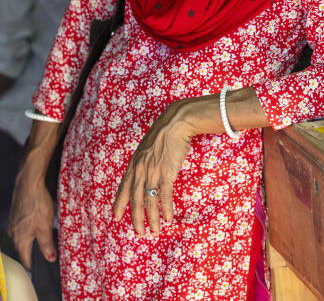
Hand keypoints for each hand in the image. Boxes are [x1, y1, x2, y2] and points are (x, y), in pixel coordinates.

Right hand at [8, 170, 56, 269]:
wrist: (28, 184)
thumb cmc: (38, 206)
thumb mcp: (45, 227)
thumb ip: (47, 245)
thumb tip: (50, 259)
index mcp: (20, 240)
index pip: (25, 259)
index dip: (32, 265)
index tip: (39, 269)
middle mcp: (13, 234)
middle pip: (22, 248)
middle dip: (31, 253)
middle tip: (42, 255)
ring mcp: (13, 224)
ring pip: (21, 237)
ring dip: (29, 240)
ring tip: (40, 241)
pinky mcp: (15, 215)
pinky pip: (21, 228)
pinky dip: (27, 230)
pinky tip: (35, 225)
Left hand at [113, 101, 192, 236]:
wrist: (175, 123)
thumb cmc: (163, 134)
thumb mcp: (147, 148)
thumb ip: (143, 163)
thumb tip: (145, 176)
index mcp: (134, 164)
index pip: (123, 188)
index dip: (119, 204)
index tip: (116, 218)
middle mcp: (140, 170)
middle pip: (135, 200)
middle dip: (136, 219)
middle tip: (139, 233)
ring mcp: (153, 171)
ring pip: (149, 201)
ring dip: (152, 219)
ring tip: (155, 231)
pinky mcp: (167, 172)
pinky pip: (165, 195)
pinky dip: (166, 209)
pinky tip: (168, 219)